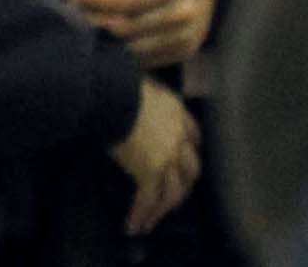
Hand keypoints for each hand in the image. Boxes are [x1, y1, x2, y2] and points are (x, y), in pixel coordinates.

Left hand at [71, 0, 220, 68]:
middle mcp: (184, 13)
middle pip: (128, 26)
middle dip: (95, 20)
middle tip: (73, 12)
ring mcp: (186, 36)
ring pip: (134, 48)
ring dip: (104, 39)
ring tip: (85, 26)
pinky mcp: (184, 53)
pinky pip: (146, 59)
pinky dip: (122, 52)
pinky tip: (105, 40)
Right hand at [108, 79, 203, 233]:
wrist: (113, 94)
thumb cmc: (120, 82)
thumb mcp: (140, 82)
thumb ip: (144, 94)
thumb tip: (129, 92)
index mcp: (178, 113)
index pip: (194, 135)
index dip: (190, 149)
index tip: (184, 158)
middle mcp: (179, 138)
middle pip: (190, 169)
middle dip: (184, 184)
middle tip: (174, 196)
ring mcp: (167, 157)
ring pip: (173, 190)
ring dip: (164, 208)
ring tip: (153, 220)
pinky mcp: (150, 172)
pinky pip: (148, 198)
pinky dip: (142, 213)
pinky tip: (133, 225)